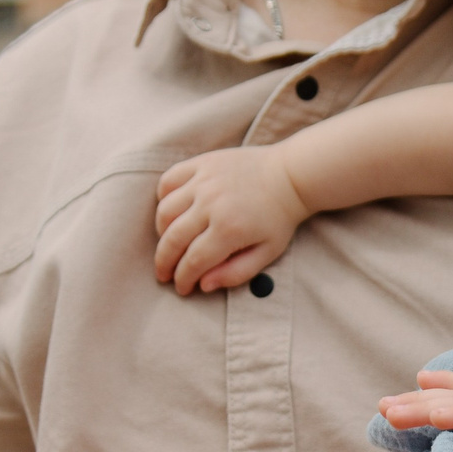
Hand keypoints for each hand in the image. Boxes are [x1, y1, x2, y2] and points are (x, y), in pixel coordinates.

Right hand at [153, 147, 310, 293]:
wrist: (290, 175)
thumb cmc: (279, 217)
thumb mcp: (268, 253)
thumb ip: (236, 273)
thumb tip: (203, 285)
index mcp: (229, 229)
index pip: (193, 261)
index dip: (183, 279)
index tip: (181, 288)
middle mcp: (211, 203)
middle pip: (172, 240)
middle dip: (164, 263)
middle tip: (164, 274)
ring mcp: (204, 181)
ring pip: (165, 211)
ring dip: (162, 233)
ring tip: (169, 244)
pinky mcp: (201, 163)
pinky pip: (168, 181)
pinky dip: (163, 198)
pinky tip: (171, 211)